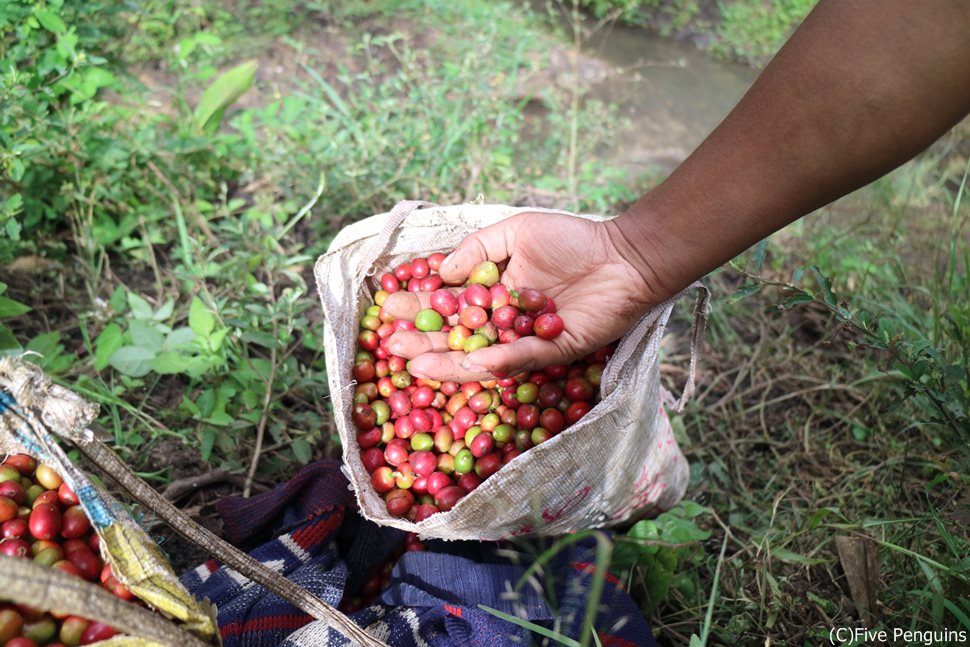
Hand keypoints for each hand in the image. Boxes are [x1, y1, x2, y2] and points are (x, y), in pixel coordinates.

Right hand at [381, 212, 658, 381]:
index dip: (420, 308)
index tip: (388, 310)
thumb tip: (441, 271)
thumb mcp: (516, 232)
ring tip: (417, 364)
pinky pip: (524, 359)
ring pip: (483, 356)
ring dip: (451, 362)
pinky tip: (475, 361)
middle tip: (391, 346)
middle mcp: (505, 322)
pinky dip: (503, 360)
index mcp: (493, 294)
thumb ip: (478, 248)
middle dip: (424, 342)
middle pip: (458, 337)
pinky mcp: (555, 352)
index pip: (449, 305)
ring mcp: (527, 340)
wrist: (624, 255)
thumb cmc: (573, 239)